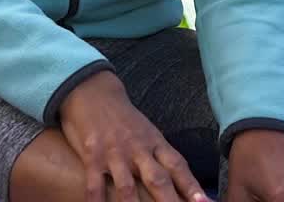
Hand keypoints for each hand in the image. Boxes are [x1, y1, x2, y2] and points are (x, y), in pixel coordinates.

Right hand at [59, 71, 210, 201]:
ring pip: (127, 187)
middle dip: (169, 201)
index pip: (177, 166)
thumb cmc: (124, 120)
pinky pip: (95, 185)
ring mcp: (115, 153)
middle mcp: (138, 149)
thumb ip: (162, 157)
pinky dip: (97, 200)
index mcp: (155, 142)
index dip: (191, 186)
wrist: (94, 92)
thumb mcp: (148, 133)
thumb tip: (183, 184)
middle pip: (157, 179)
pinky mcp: (92, 156)